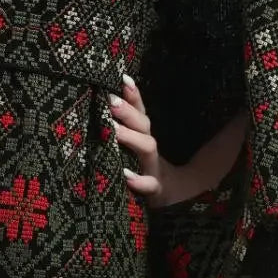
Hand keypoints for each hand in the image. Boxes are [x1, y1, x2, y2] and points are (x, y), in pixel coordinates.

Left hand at [109, 77, 200, 209]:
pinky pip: (150, 185)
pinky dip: (139, 181)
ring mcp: (154, 167)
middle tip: (110, 100)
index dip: (134, 95)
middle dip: (128, 111)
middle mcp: (149, 148)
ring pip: (147, 148)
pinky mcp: (156, 190)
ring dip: (131, 138)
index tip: (123, 78)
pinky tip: (126, 176)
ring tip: (113, 130)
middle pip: (143, 125)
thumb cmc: (143, 168)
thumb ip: (123, 128)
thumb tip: (102, 102)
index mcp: (144, 135)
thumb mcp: (135, 146)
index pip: (139, 110)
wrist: (174, 198)